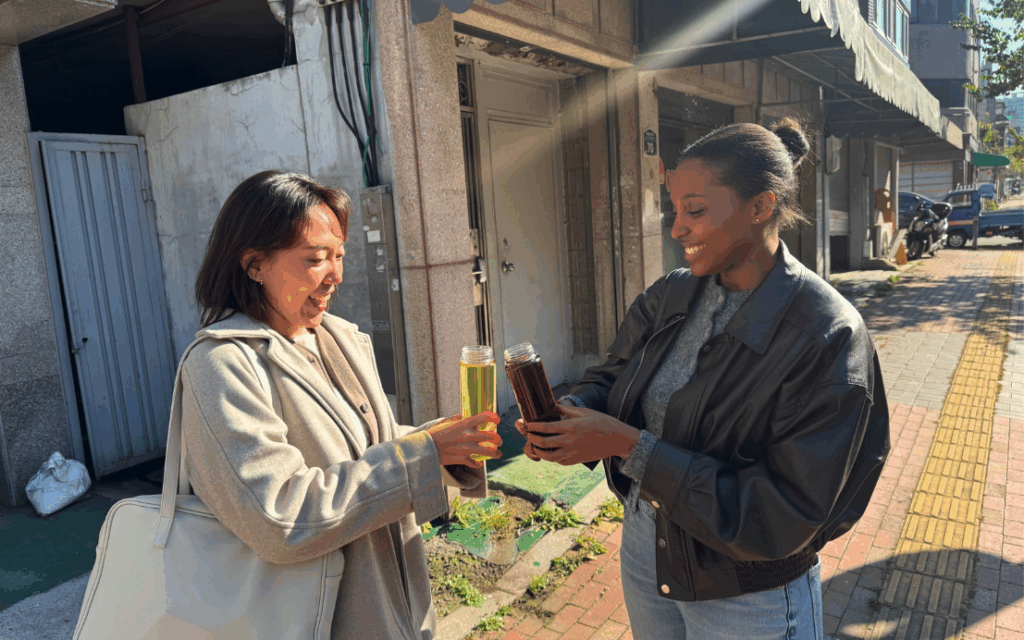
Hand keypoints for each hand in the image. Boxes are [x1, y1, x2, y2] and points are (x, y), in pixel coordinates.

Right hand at [427, 411, 502, 468]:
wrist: (424, 449)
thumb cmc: (432, 434)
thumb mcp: (443, 423)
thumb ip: (454, 419)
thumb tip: (459, 416)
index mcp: (463, 424)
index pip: (483, 417)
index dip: (493, 417)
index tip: (497, 420)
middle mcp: (467, 436)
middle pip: (489, 436)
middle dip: (497, 438)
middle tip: (499, 440)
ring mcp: (465, 448)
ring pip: (486, 451)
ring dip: (494, 452)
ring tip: (498, 453)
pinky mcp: (462, 459)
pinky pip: (474, 462)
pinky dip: (477, 463)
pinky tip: (479, 463)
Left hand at [515, 405, 638, 465]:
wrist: (617, 439)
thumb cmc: (602, 422)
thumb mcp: (584, 412)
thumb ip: (566, 410)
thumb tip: (553, 405)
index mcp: (571, 427)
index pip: (546, 428)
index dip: (533, 426)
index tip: (526, 424)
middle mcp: (570, 441)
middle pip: (543, 442)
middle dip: (532, 438)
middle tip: (527, 434)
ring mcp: (572, 453)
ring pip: (549, 456)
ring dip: (539, 450)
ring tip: (535, 445)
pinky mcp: (576, 461)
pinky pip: (559, 461)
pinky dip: (551, 457)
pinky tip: (550, 452)